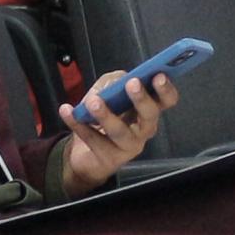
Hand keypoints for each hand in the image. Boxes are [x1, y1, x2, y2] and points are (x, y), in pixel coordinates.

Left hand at [54, 71, 171, 191]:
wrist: (87, 155)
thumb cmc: (104, 119)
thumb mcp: (107, 93)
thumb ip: (112, 82)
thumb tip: (115, 82)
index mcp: (148, 111)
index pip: (166, 101)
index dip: (165, 89)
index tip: (158, 75)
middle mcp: (144, 130)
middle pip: (150, 116)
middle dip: (141, 99)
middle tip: (131, 83)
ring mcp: (128, 147)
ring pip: (120, 132)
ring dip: (106, 114)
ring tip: (93, 101)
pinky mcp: (110, 159)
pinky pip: (94, 140)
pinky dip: (78, 124)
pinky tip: (67, 111)